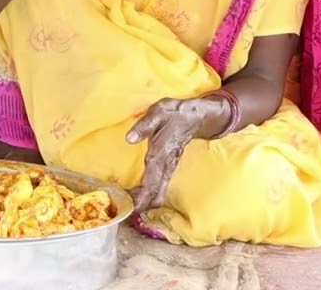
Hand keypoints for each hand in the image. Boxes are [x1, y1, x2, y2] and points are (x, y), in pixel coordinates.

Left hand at [126, 96, 223, 210]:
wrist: (197, 117)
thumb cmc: (175, 113)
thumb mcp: (158, 112)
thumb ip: (144, 125)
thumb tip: (129, 138)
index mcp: (160, 154)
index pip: (152, 181)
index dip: (143, 197)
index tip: (133, 208)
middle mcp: (166, 164)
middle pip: (155, 193)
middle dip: (141, 204)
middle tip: (124, 208)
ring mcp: (168, 167)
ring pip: (158, 191)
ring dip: (144, 200)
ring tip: (126, 202)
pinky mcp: (168, 167)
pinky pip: (158, 185)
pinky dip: (147, 192)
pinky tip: (135, 193)